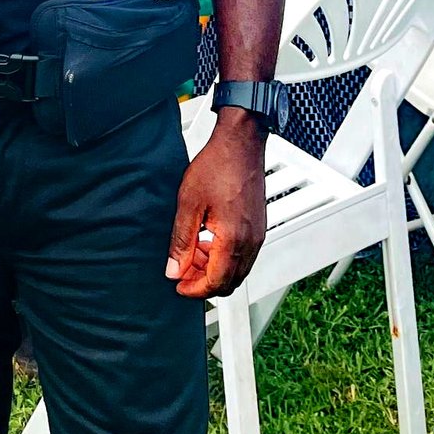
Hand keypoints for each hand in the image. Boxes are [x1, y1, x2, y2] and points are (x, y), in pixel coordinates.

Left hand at [165, 109, 266, 298]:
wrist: (241, 143)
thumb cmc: (218, 165)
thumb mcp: (189, 204)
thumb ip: (181, 241)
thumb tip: (175, 269)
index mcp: (233, 239)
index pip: (215, 282)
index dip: (195, 290)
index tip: (179, 286)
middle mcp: (250, 242)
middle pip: (229, 282)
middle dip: (204, 283)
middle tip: (182, 272)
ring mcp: (257, 236)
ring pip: (237, 271)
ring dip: (214, 271)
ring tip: (192, 254)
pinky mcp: (258, 228)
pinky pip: (243, 257)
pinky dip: (225, 258)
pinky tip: (208, 242)